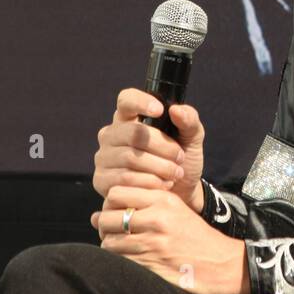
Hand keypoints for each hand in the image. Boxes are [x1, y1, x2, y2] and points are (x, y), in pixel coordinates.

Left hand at [91, 186, 250, 293]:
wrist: (218, 262)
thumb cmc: (194, 234)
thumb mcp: (175, 207)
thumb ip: (147, 199)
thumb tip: (110, 201)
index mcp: (162, 200)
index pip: (115, 193)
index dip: (109, 203)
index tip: (114, 210)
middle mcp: (156, 219)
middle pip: (106, 217)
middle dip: (104, 225)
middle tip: (109, 229)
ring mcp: (152, 243)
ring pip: (109, 242)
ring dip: (109, 244)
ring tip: (118, 245)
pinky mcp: (149, 264)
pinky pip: (119, 260)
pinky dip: (118, 260)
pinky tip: (128, 257)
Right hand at [94, 89, 206, 212]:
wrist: (179, 194)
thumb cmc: (182, 160)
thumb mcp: (192, 139)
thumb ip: (189, 121)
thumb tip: (176, 110)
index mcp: (129, 117)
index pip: (126, 100)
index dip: (140, 102)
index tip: (160, 110)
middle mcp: (111, 134)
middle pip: (133, 132)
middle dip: (162, 146)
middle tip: (179, 157)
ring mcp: (104, 157)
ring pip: (130, 157)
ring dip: (159, 167)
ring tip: (175, 173)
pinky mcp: (101, 180)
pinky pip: (124, 179)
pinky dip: (148, 183)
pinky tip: (162, 185)